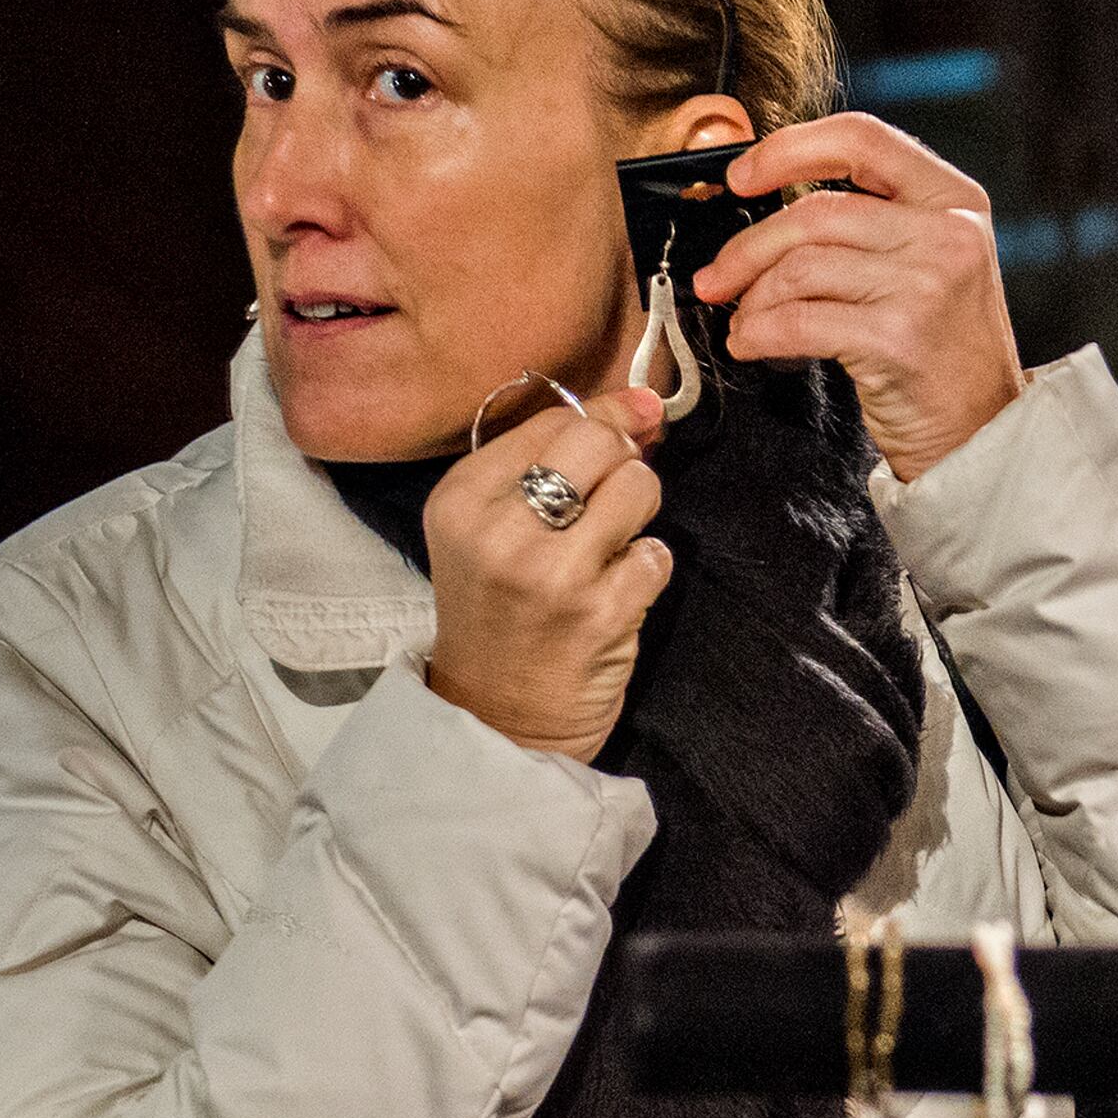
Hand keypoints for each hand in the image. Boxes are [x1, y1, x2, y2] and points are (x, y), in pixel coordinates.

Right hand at [423, 384, 674, 763]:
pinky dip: (647, 568)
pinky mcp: (599, 614)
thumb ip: (555, 459)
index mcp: (461, 498)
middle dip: (621, 464)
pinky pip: (656, 553)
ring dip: (638, 516)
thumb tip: (642, 402)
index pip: (556, 420)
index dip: (600, 426)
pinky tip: (617, 593)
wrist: (498, 715)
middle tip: (605, 507)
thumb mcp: (494, 527)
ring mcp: (549, 575)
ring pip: (637, 487)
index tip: (606, 453)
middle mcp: (498, 531)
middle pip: (599, 443)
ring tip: (609, 550)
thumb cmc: (502, 610)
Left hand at [693, 112, 1026, 482]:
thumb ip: (873, 220)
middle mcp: (948, 234)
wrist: (983, 433)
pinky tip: (751, 343)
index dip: (788, 149)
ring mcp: (926, 286)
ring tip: (745, 318)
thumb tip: (767, 196)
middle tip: (718, 276)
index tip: (741, 176)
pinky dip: (757, 332)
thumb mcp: (931, 262)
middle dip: (748, 247)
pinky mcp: (897, 339)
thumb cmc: (943, 350)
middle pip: (815, 211)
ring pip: (800, 267)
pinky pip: (797, 321)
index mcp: (955, 200)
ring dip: (753, 297)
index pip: (860, 138)